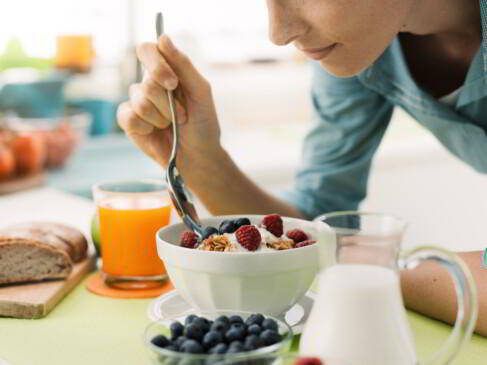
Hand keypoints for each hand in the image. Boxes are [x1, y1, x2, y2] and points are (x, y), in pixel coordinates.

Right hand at [117, 35, 220, 171]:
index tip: (173, 83)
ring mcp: (137, 102)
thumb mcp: (200, 91)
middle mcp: (148, 83)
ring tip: (171, 125)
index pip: (148, 50)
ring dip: (161, 117)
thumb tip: (162, 37)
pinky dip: (146, 127)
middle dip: (168, 103)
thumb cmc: (202, 122)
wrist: (199, 155)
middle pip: (147, 81)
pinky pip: (129, 117)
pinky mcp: (129, 121)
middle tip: (182, 115)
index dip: (157, 65)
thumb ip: (183, 65)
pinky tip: (155, 132)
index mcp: (166, 71)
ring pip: (140, 101)